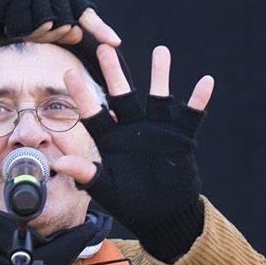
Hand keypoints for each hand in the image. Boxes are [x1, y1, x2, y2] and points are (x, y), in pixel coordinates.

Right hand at [0, 0, 119, 45]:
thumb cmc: (13, 7)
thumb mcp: (39, 18)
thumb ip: (60, 27)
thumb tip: (77, 34)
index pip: (86, 14)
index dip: (101, 29)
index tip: (116, 44)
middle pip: (64, 26)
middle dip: (50, 37)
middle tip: (32, 31)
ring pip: (44, 27)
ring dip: (30, 33)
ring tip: (18, 21)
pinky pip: (23, 27)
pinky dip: (13, 29)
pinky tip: (6, 18)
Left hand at [51, 45, 213, 259]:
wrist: (164, 216)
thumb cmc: (132, 205)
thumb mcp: (108, 191)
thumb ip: (86, 175)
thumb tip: (58, 163)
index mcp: (112, 141)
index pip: (93, 115)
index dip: (82, 96)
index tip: (68, 74)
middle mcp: (133, 130)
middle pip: (123, 96)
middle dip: (115, 73)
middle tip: (104, 48)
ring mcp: (158, 131)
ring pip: (158, 96)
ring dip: (160, 75)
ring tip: (161, 50)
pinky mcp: (181, 137)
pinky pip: (192, 114)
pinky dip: (199, 100)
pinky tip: (206, 81)